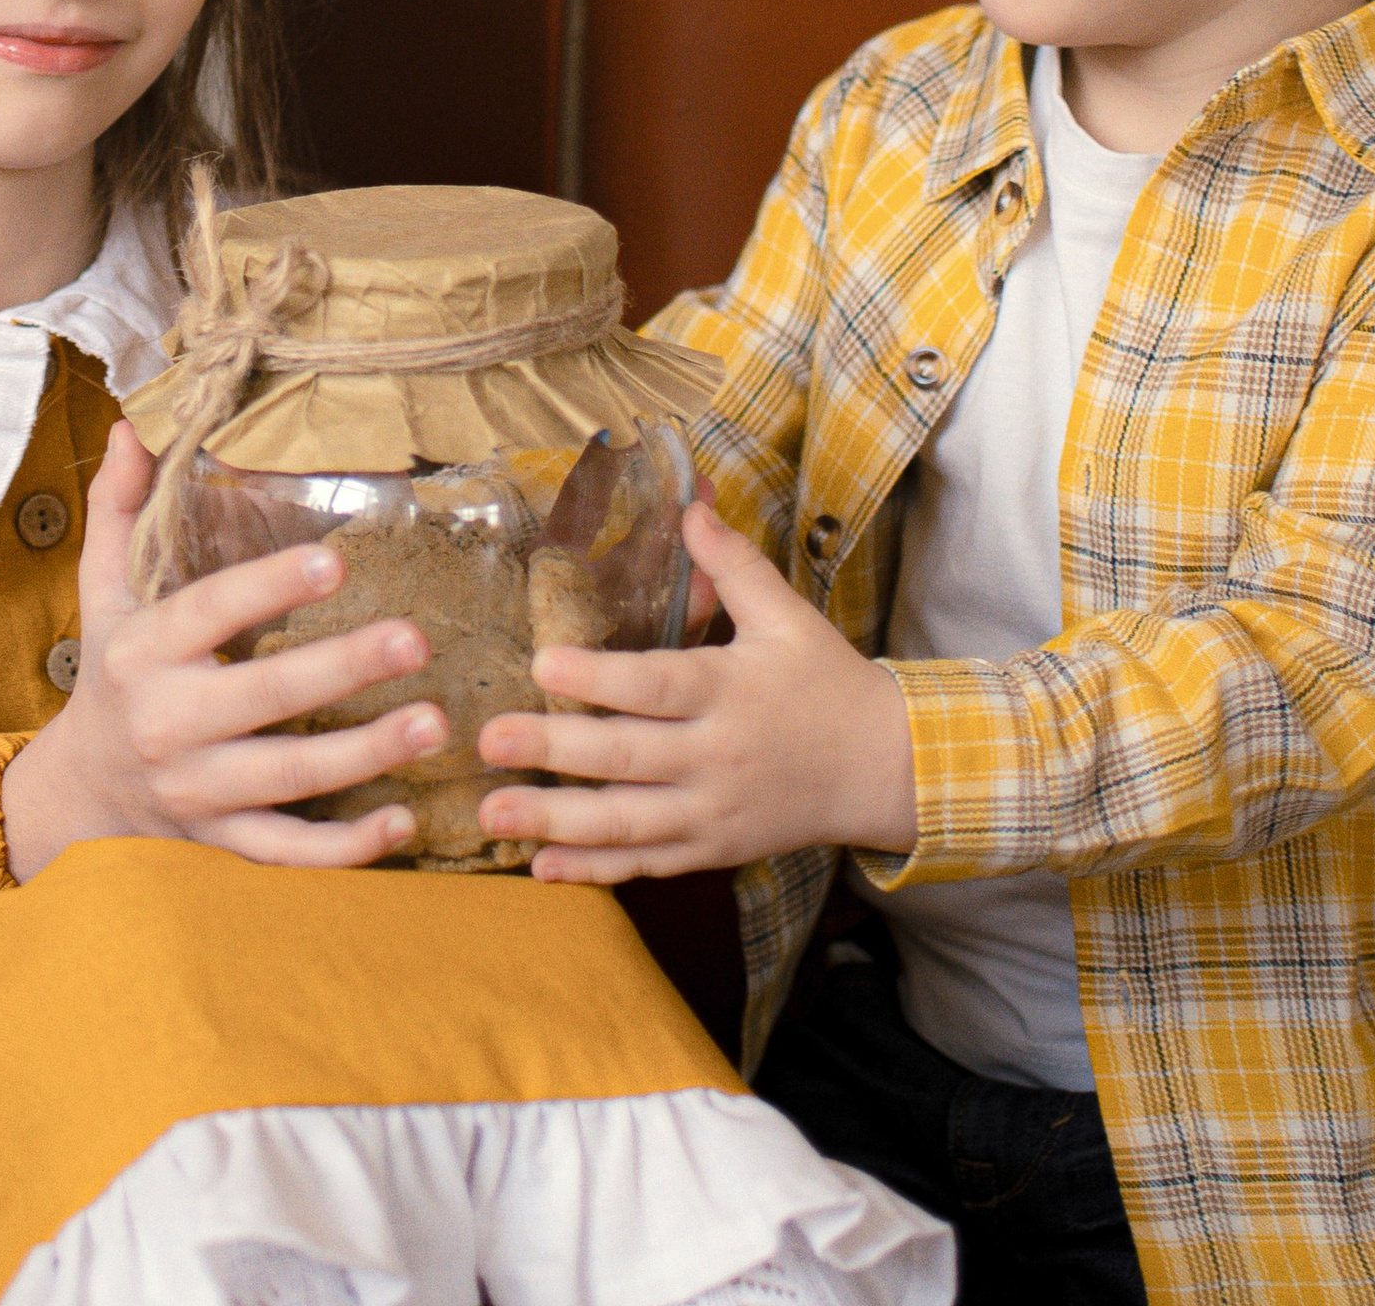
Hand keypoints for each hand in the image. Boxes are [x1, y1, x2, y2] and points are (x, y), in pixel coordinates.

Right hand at [0, 422, 447, 878]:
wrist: (78, 793)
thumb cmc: (112, 673)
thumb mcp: (104, 592)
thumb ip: (122, 510)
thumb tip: (135, 424)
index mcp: (144, 653)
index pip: (209, 613)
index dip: (269, 588)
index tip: (336, 561)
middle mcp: (168, 724)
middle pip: (262, 698)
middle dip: (342, 670)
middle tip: (417, 639)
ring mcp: (198, 792)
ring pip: (288, 779)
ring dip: (366, 756)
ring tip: (435, 721)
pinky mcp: (221, 843)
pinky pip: (288, 852)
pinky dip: (345, 848)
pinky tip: (406, 819)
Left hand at [474, 499, 918, 883]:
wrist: (884, 770)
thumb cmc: (828, 682)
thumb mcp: (789, 615)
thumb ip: (733, 564)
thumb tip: (689, 504)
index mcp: (732, 691)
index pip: (658, 686)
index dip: (600, 678)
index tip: (541, 664)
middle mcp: (718, 757)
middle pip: (627, 757)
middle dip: (553, 750)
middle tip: (489, 740)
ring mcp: (714, 812)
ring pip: (627, 822)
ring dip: (556, 821)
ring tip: (492, 814)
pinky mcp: (712, 850)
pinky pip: (647, 864)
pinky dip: (595, 870)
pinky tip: (540, 868)